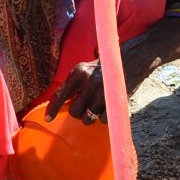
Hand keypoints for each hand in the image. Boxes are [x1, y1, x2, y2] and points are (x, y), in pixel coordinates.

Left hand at [45, 35, 163, 124]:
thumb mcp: (85, 68)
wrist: (131, 59)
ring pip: (87, 118)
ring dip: (90, 117)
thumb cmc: (104, 66)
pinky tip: (107, 108)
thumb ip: (73, 84)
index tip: (48, 120)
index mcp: (78, 72)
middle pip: (74, 112)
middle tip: (85, 106)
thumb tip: (62, 102)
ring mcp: (102, 92)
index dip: (53, 109)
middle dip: (78, 112)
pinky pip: (102, 120)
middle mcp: (88, 82)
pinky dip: (104, 117)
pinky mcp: (114, 101)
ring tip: (95, 108)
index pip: (60, 94)